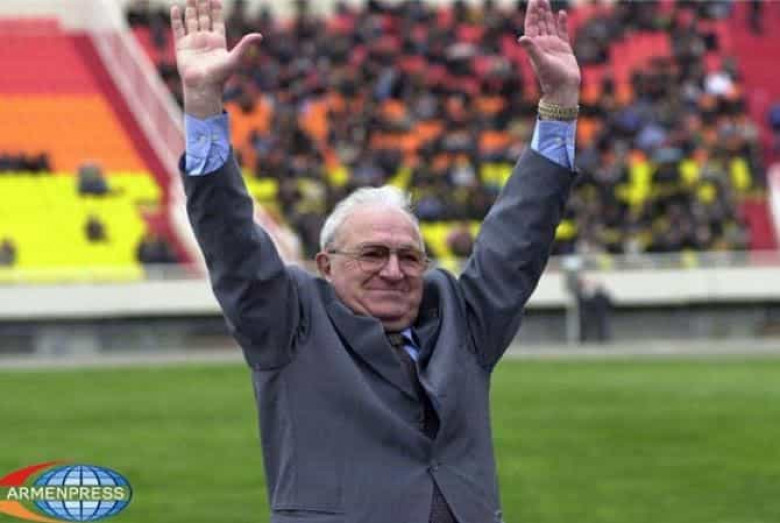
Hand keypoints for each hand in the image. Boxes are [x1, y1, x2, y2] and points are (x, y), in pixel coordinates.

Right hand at [170, 0, 261, 117]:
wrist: (203, 87)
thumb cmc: (220, 76)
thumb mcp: (234, 58)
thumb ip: (245, 46)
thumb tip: (259, 36)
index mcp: (218, 41)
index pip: (216, 20)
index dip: (216, 9)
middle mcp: (205, 40)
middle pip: (203, 17)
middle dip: (202, 4)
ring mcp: (193, 42)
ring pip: (191, 20)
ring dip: (191, 8)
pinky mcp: (181, 46)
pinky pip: (178, 29)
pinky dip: (177, 19)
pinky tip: (176, 8)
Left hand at [518, 0, 580, 107]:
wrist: (564, 89)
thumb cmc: (551, 78)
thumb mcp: (541, 61)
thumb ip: (532, 48)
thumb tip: (522, 37)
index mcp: (535, 46)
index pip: (531, 25)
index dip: (532, 12)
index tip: (533, 0)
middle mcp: (543, 44)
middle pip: (540, 23)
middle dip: (539, 9)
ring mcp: (553, 46)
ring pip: (550, 25)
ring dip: (548, 14)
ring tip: (546, 1)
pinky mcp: (564, 49)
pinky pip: (562, 32)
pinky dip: (561, 23)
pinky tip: (561, 14)